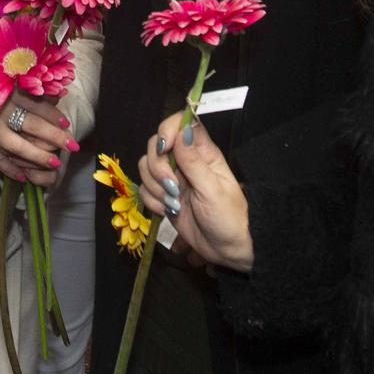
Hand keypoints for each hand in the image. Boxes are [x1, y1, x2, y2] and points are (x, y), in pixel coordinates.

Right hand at [0, 93, 80, 186]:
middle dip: (54, 137)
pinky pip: (0, 161)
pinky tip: (26, 177)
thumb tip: (57, 97)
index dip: (53, 115)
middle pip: (32, 125)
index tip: (66, 124)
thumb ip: (28, 92)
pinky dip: (13, 170)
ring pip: (18, 148)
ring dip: (38, 157)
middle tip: (71, 145)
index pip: (35, 104)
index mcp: (6, 93)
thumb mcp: (3, 88)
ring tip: (55, 164)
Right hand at [139, 112, 253, 271]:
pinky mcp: (163, 195)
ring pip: (146, 166)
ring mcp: (173, 178)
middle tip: (173, 188)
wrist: (225, 249)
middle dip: (157, 167)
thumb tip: (182, 131)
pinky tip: (167, 212)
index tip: (164, 149)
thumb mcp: (213, 190)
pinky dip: (151, 201)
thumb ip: (194, 162)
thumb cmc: (228, 217)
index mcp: (204, 153)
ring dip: (155, 187)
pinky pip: (145, 188)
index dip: (168, 129)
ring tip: (173, 203)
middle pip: (157, 145)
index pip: (182, 124)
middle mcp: (185, 161)